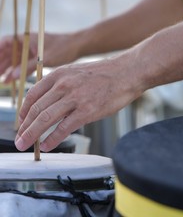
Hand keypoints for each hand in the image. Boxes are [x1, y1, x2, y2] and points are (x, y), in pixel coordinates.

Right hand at [0, 32, 79, 82]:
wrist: (78, 47)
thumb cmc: (63, 48)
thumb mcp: (45, 58)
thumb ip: (29, 66)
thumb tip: (12, 76)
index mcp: (27, 38)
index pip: (6, 42)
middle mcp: (27, 43)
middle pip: (8, 52)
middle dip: (1, 63)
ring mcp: (32, 50)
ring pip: (16, 59)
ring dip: (9, 68)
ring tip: (3, 80)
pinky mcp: (38, 56)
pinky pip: (25, 63)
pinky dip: (19, 71)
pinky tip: (14, 79)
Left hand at [15, 56, 141, 151]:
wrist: (126, 72)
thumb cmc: (105, 74)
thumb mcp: (77, 72)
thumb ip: (62, 85)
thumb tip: (52, 101)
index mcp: (59, 74)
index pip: (33, 95)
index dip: (24, 111)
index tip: (22, 122)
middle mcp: (64, 85)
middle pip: (36, 109)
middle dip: (24, 127)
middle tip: (19, 138)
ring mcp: (75, 98)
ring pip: (46, 119)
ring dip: (32, 134)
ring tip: (25, 144)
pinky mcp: (87, 111)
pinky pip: (64, 128)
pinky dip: (52, 139)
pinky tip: (46, 146)